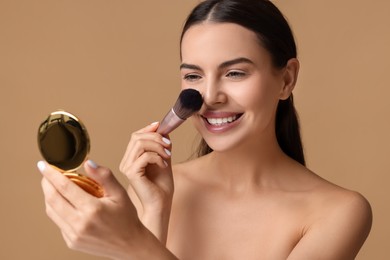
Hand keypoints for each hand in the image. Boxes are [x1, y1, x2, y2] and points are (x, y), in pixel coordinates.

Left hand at [39, 160, 143, 258]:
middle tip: (47, 173)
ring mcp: (74, 235)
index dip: (51, 174)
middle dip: (46, 183)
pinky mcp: (72, 242)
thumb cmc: (126, 218)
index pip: (64, 187)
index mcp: (93, 209)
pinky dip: (58, 209)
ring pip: (51, 211)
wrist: (130, 244)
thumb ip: (104, 176)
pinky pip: (58, 222)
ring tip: (55, 186)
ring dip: (49, 196)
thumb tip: (88, 163)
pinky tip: (66, 203)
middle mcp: (80, 223)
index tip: (43, 165)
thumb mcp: (120, 193)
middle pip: (52, 199)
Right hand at [119, 122, 173, 242]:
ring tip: (168, 155)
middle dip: (155, 137)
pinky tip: (164, 164)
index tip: (160, 126)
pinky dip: (157, 157)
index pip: (136, 136)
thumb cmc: (162, 186)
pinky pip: (144, 156)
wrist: (161, 204)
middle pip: (136, 137)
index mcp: (131, 158)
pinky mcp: (132, 173)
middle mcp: (126, 162)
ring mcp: (127, 167)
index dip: (148, 129)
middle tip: (168, 144)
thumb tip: (162, 129)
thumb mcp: (164, 159)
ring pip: (140, 144)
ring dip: (158, 146)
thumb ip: (161, 146)